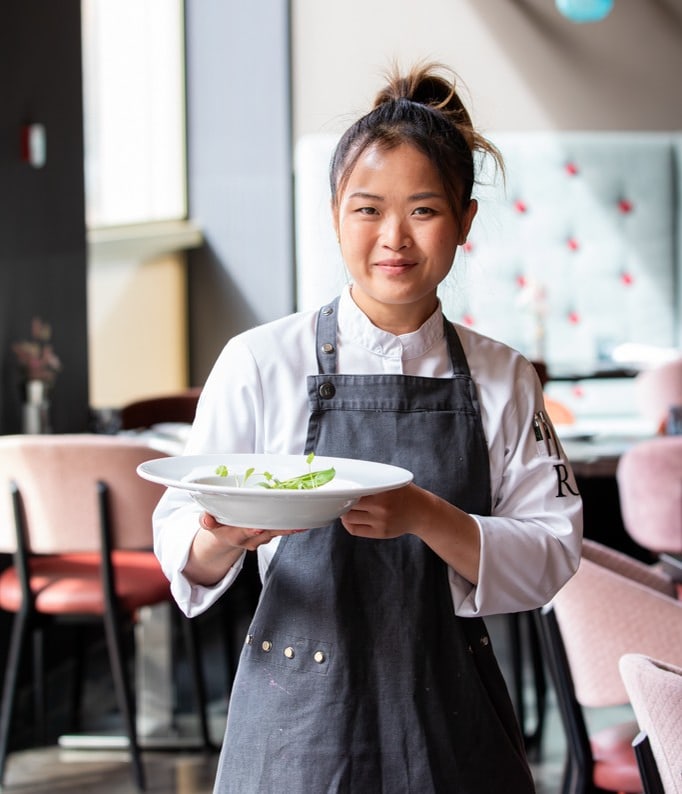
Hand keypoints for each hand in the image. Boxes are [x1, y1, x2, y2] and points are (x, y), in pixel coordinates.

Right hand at [183, 513, 307, 586]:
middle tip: (290, 525)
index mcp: (234, 535)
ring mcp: (262, 537)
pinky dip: (292, 527)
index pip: (242, 533)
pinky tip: (305, 523)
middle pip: (265, 533)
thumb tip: (207, 519)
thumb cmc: (218, 526)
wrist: (225, 539)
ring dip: (289, 528)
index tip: (257, 527)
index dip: (250, 531)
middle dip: (277, 529)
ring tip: (302, 523)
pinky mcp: (270, 533)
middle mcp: (250, 539)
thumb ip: (207, 520)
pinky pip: (282, 530)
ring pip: (276, 532)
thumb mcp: (208, 523)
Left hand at [340, 483, 420, 538]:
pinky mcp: (380, 533)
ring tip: (345, 507)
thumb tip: (350, 476)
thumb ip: (374, 480)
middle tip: (341, 498)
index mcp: (383, 492)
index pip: (354, 492)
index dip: (344, 491)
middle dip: (343, 501)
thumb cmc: (405, 493)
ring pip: (349, 519)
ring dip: (344, 513)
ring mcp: (380, 522)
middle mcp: (381, 508)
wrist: (423, 512)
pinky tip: (349, 518)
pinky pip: (355, 530)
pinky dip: (348, 524)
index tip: (340, 489)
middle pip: (349, 506)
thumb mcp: (392, 482)